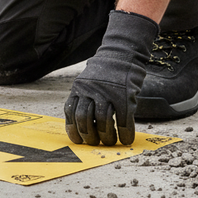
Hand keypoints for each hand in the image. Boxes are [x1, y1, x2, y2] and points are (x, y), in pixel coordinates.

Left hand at [64, 10, 157, 145]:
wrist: (122, 54)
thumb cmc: (104, 74)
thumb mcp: (87, 83)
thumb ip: (83, 100)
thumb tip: (83, 127)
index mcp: (79, 89)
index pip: (70, 112)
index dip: (73, 129)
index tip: (78, 141)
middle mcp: (91, 91)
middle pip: (85, 119)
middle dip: (89, 136)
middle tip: (95, 143)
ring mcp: (108, 93)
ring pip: (103, 121)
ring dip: (107, 137)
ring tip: (111, 143)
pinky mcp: (125, 96)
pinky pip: (124, 120)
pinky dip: (125, 133)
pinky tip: (126, 139)